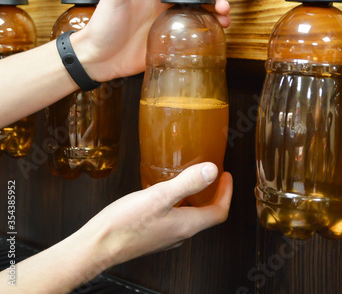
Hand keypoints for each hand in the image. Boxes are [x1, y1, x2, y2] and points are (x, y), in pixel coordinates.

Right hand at [3, 164, 231, 293]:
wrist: (98, 246)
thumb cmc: (126, 223)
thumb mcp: (159, 196)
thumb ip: (187, 183)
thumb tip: (213, 171)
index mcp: (186, 225)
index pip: (218, 212)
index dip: (226, 193)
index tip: (227, 176)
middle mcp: (179, 234)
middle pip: (205, 215)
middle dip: (212, 194)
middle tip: (211, 175)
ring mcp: (165, 236)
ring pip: (189, 216)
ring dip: (194, 198)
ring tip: (189, 179)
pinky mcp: (151, 235)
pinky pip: (173, 218)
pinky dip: (177, 203)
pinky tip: (163, 192)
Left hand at [72, 0, 230, 80]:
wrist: (96, 58)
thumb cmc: (102, 25)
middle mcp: (162, 9)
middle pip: (196, 1)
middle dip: (214, 1)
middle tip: (224, 6)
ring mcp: (166, 28)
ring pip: (197, 19)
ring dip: (213, 18)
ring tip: (224, 20)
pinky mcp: (166, 46)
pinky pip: (190, 40)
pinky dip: (204, 36)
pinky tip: (213, 36)